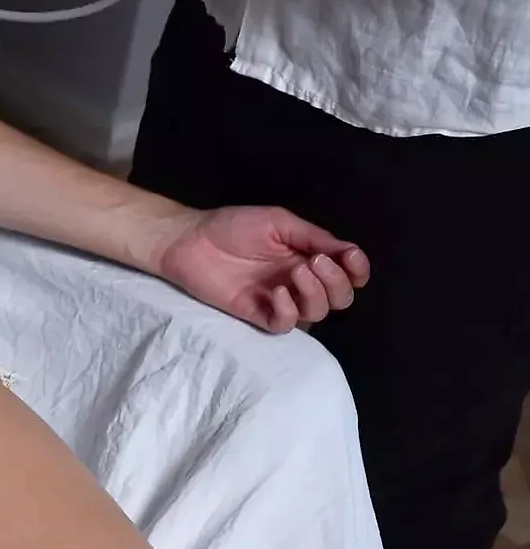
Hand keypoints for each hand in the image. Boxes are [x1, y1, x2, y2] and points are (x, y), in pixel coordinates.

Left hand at [153, 206, 370, 332]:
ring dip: (316, 294)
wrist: (190, 240)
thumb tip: (349, 251)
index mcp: (308, 257)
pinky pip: (285, 326)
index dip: (358, 271)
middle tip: (314, 263)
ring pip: (318, 313)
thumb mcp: (279, 222)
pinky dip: (289, 312)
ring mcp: (279, 300)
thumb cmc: (232, 226)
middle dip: (337, 282)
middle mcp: (299, 282)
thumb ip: (313, 237)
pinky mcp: (256, 314)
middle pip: (340, 297)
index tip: (351, 258)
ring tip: (296, 272)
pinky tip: (277, 292)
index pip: (348, 274)